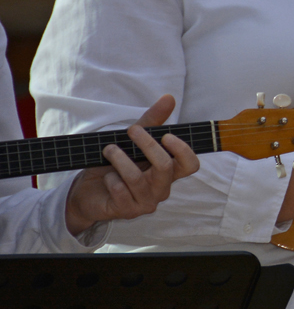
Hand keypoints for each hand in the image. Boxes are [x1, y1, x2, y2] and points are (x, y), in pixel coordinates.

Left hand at [64, 95, 199, 235]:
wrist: (88, 192)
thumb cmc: (114, 165)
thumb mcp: (131, 141)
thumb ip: (151, 121)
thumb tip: (169, 98)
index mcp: (168, 172)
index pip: (190, 165)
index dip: (183, 150)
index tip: (165, 135)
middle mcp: (162, 188)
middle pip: (166, 167)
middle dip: (147, 145)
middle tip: (131, 130)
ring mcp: (146, 201)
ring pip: (137, 178)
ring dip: (120, 159)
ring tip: (109, 149)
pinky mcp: (128, 211)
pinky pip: (120, 191)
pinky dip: (110, 179)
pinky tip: (106, 177)